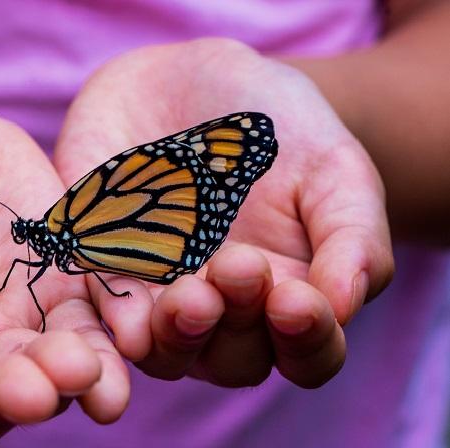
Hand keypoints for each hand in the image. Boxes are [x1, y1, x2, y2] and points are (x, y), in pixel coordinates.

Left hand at [54, 39, 393, 387]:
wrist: (193, 78)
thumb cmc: (278, 128)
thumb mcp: (334, 168)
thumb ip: (352, 236)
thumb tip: (344, 306)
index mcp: (288, 297)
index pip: (308, 353)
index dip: (307, 340)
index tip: (297, 300)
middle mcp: (223, 311)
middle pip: (232, 360)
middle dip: (236, 326)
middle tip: (237, 267)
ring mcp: (161, 295)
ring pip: (166, 351)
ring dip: (176, 335)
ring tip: (188, 296)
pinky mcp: (103, 268)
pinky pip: (104, 308)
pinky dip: (116, 316)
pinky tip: (128, 314)